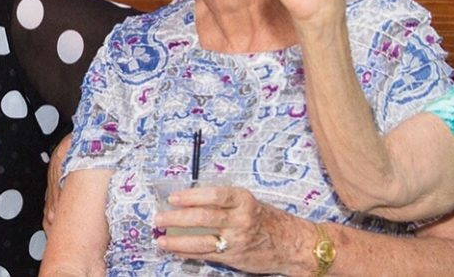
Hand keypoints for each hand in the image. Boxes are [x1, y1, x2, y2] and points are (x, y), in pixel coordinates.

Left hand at [156, 186, 312, 274]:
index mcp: (244, 201)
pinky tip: (174, 249)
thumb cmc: (269, 221)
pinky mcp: (233, 258)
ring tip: (161, 238)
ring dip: (177, 240)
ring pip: (201, 241)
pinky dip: (187, 253)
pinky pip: (205, 255)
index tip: (174, 197)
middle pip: (203, 218)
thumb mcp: (249, 203)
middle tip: (160, 217)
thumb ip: (224, 203)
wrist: (293, 245)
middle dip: (177, 218)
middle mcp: (240, 220)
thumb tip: (190, 201)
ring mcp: (236, 241)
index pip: (214, 195)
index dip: (191, 196)